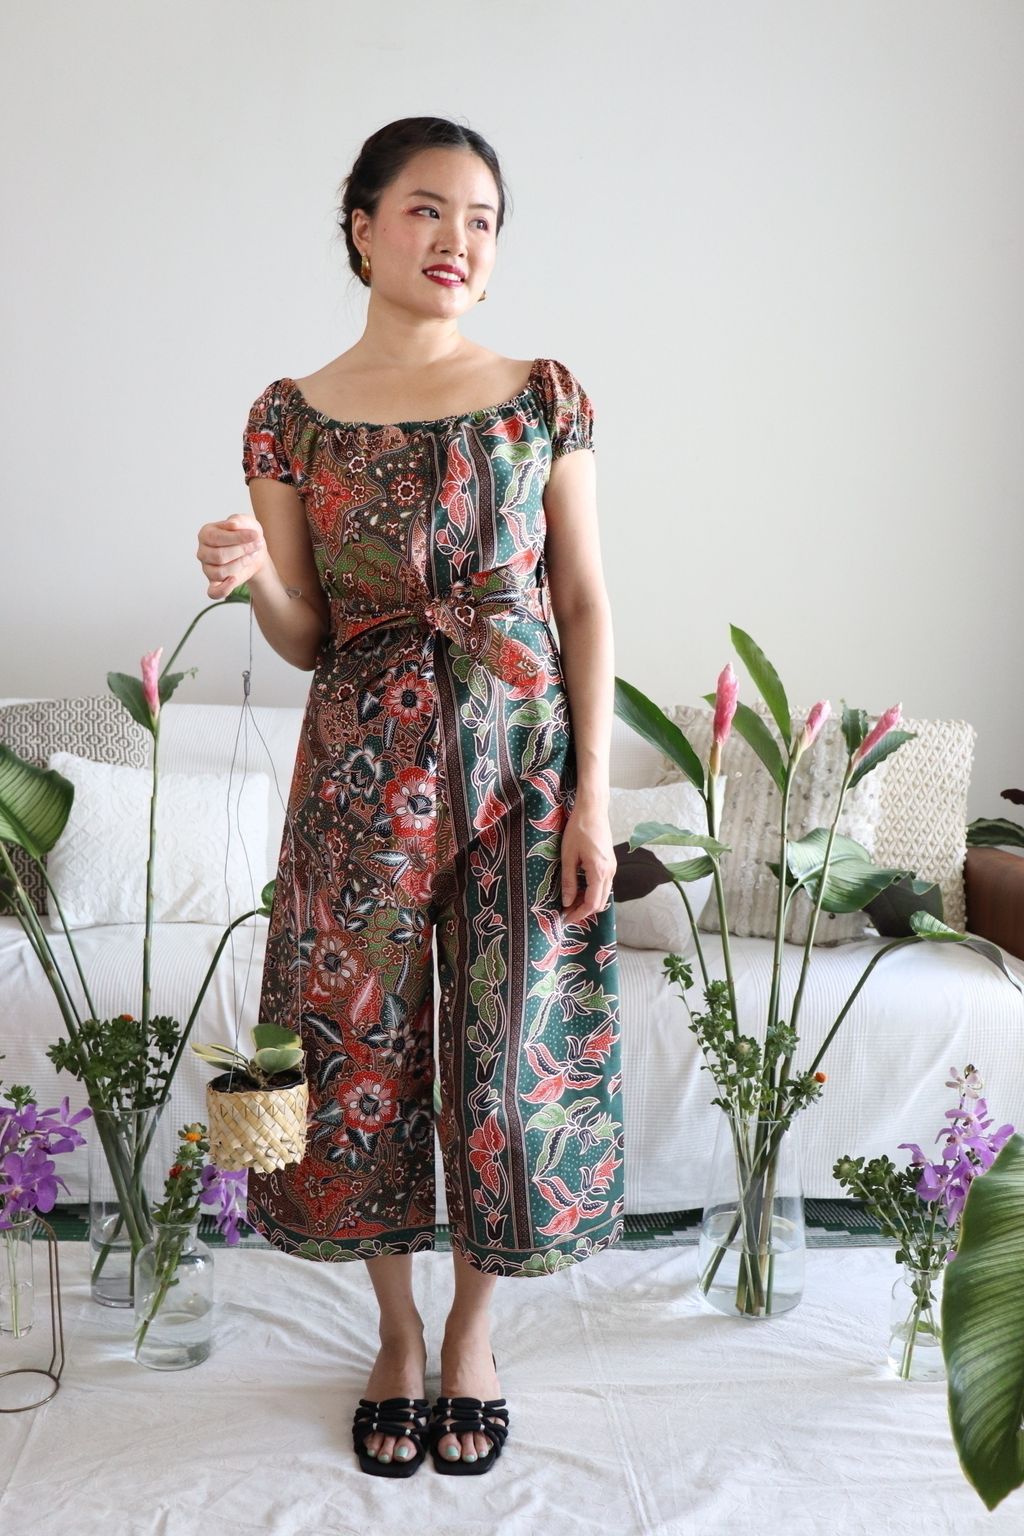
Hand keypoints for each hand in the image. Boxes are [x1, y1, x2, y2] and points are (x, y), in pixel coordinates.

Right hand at [197, 513, 267, 598]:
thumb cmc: (247, 534)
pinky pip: (213, 592)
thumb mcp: (246, 522)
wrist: (255, 550)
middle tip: (257, 545)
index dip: (238, 538)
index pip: (217, 538)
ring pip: (220, 572)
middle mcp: (203, 552)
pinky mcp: (215, 583)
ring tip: (251, 556)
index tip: (255, 535)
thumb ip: (238, 520)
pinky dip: (224, 589)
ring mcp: (207, 568)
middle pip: (219, 556)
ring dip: (241, 564)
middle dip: (242, 551)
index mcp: (206, 534)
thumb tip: (232, 525)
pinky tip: (235, 580)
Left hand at [560, 795, 615, 924]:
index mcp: (599, 871)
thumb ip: (568, 881)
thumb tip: (567, 902)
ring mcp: (612, 868)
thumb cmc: (578, 830)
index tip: (565, 919)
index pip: (592, 903)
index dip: (579, 914)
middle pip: (600, 902)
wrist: (593, 810)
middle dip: (583, 911)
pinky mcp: (610, 863)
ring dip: (588, 902)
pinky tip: (579, 890)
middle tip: (566, 914)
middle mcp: (610, 872)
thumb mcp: (568, 856)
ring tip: (570, 903)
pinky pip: (604, 885)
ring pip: (603, 894)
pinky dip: (592, 892)